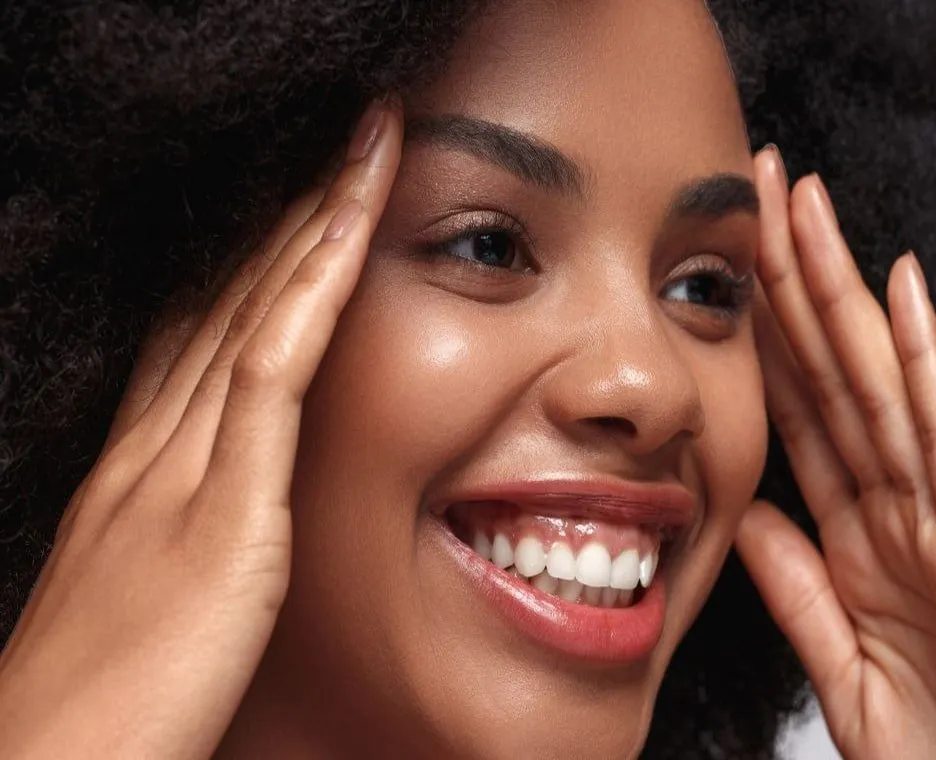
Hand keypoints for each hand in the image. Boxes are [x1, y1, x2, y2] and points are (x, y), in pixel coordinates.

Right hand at [0, 101, 401, 758]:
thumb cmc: (103, 705)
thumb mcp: (143, 598)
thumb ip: (187, 540)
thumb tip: (231, 521)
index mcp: (139, 470)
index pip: (201, 334)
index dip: (251, 261)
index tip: (295, 206)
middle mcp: (156, 448)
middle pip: (229, 301)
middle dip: (286, 217)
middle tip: (337, 144)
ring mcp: (183, 470)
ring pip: (254, 312)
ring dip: (310, 222)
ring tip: (360, 147)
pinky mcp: (222, 513)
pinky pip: (271, 373)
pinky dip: (311, 292)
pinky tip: (346, 229)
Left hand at [737, 148, 935, 759]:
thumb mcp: (838, 665)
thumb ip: (797, 587)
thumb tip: (746, 512)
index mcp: (858, 540)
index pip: (798, 414)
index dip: (761, 338)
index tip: (726, 268)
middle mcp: (897, 509)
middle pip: (832, 375)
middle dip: (793, 283)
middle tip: (758, 192)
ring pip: (879, 381)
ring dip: (842, 290)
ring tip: (808, 204)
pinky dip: (922, 363)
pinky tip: (901, 291)